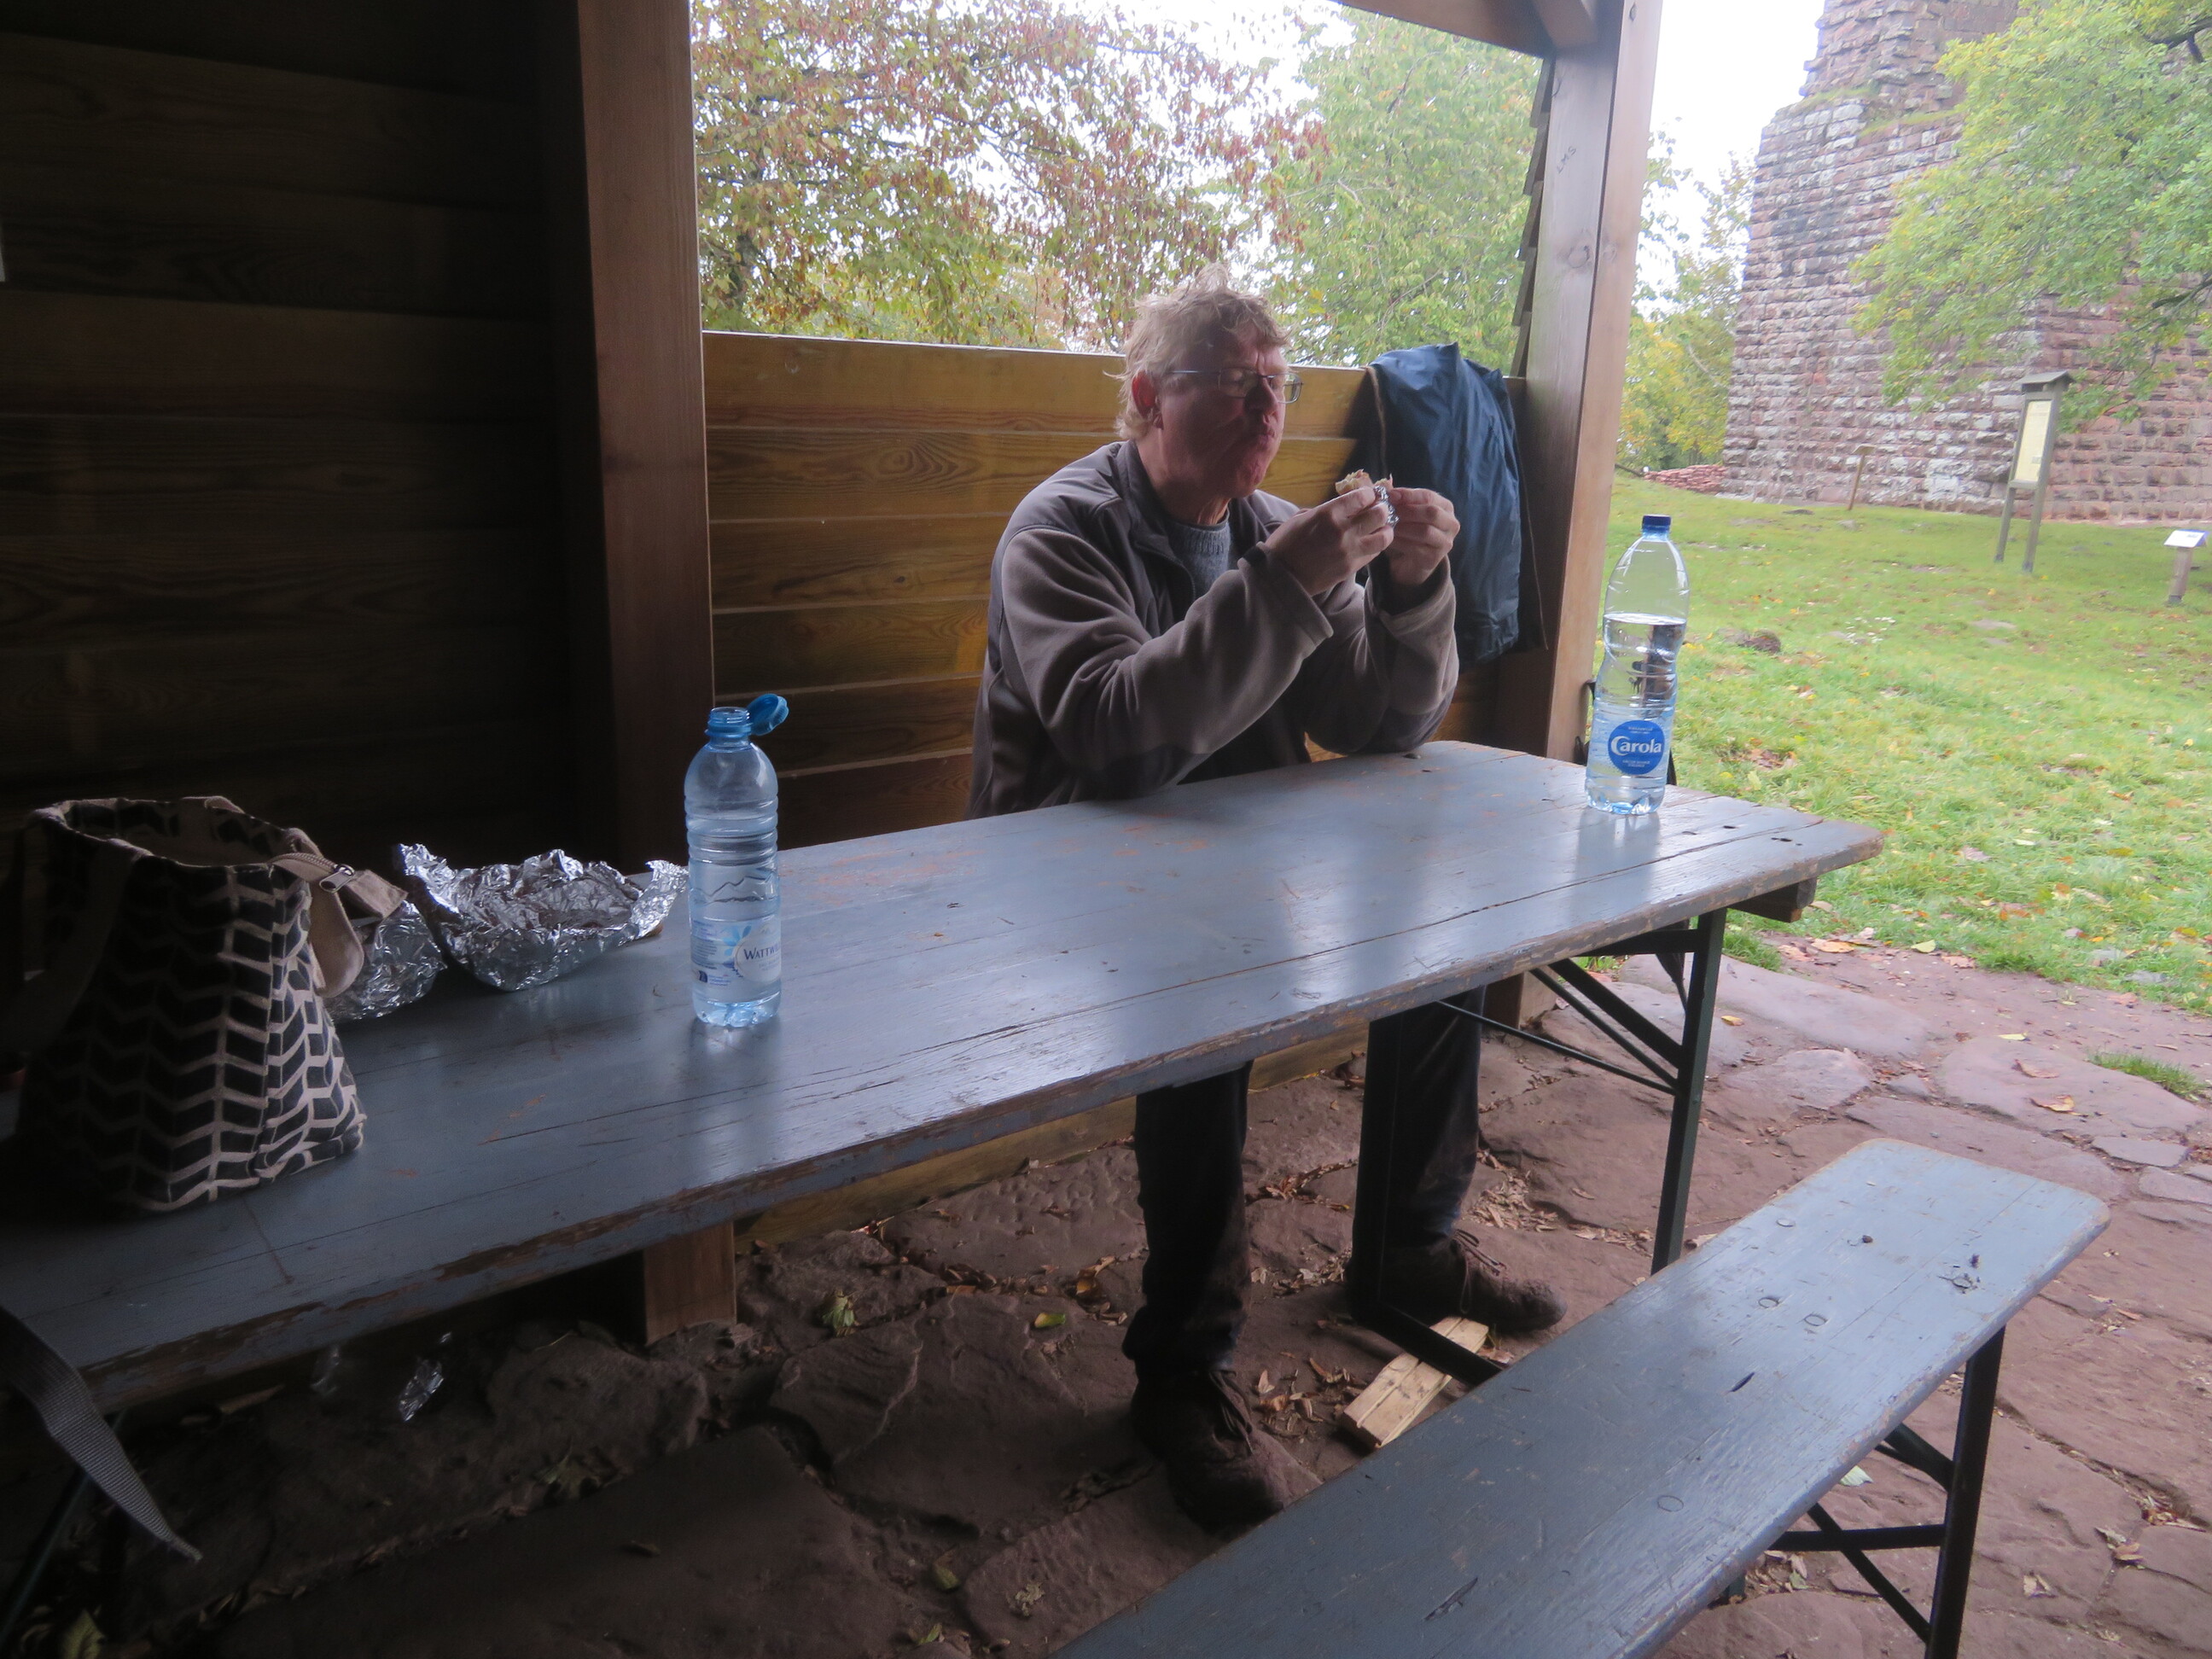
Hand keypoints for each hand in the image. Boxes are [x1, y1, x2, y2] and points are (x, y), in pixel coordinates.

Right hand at [1263, 486, 1393, 595]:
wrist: (1281, 576)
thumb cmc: (1285, 544)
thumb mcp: (1301, 518)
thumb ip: (1325, 510)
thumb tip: (1343, 508)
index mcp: (1328, 513)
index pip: (1362, 497)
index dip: (1368, 494)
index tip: (1368, 496)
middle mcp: (1343, 531)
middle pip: (1378, 515)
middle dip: (1381, 509)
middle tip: (1379, 509)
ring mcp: (1350, 551)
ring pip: (1383, 537)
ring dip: (1386, 529)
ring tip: (1382, 528)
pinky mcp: (1352, 568)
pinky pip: (1373, 554)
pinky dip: (1375, 546)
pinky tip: (1371, 543)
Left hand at [1381, 488, 1455, 589]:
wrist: (1411, 562)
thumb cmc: (1409, 532)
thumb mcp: (1407, 513)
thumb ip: (1400, 500)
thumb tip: (1385, 486)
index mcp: (1446, 507)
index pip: (1429, 496)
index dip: (1409, 495)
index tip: (1390, 495)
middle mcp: (1451, 523)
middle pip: (1431, 512)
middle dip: (1407, 511)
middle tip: (1388, 512)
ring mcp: (1446, 542)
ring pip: (1425, 531)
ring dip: (1403, 527)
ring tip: (1386, 525)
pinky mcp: (1435, 558)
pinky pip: (1416, 548)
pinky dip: (1400, 542)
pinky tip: (1388, 539)